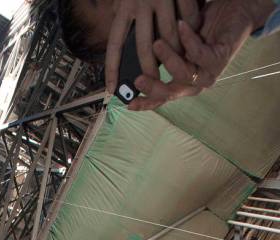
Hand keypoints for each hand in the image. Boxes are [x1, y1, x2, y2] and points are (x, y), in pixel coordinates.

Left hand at [105, 0, 201, 93]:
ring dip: (174, 53)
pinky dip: (192, 30)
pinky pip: (188, 17)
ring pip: (169, 36)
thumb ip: (123, 11)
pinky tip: (193, 38)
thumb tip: (118, 34)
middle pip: (144, 46)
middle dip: (148, 70)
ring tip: (177, 65)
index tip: (111, 90)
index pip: (114, 44)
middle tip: (152, 83)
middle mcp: (141, 3)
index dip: (112, 69)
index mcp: (125, 6)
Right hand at [129, 0, 271, 110]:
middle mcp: (195, 83)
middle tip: (138, 79)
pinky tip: (180, 26)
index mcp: (183, 83)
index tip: (128, 104)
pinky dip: (187, 40)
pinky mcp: (219, 59)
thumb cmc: (203, 28)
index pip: (162, 98)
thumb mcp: (177, 44)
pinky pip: (198, 53)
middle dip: (153, 88)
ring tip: (157, 43)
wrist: (233, 13)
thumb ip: (162, 54)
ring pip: (183, 74)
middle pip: (171, 93)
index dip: (146, 103)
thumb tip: (137, 57)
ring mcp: (208, 74)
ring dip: (169, 59)